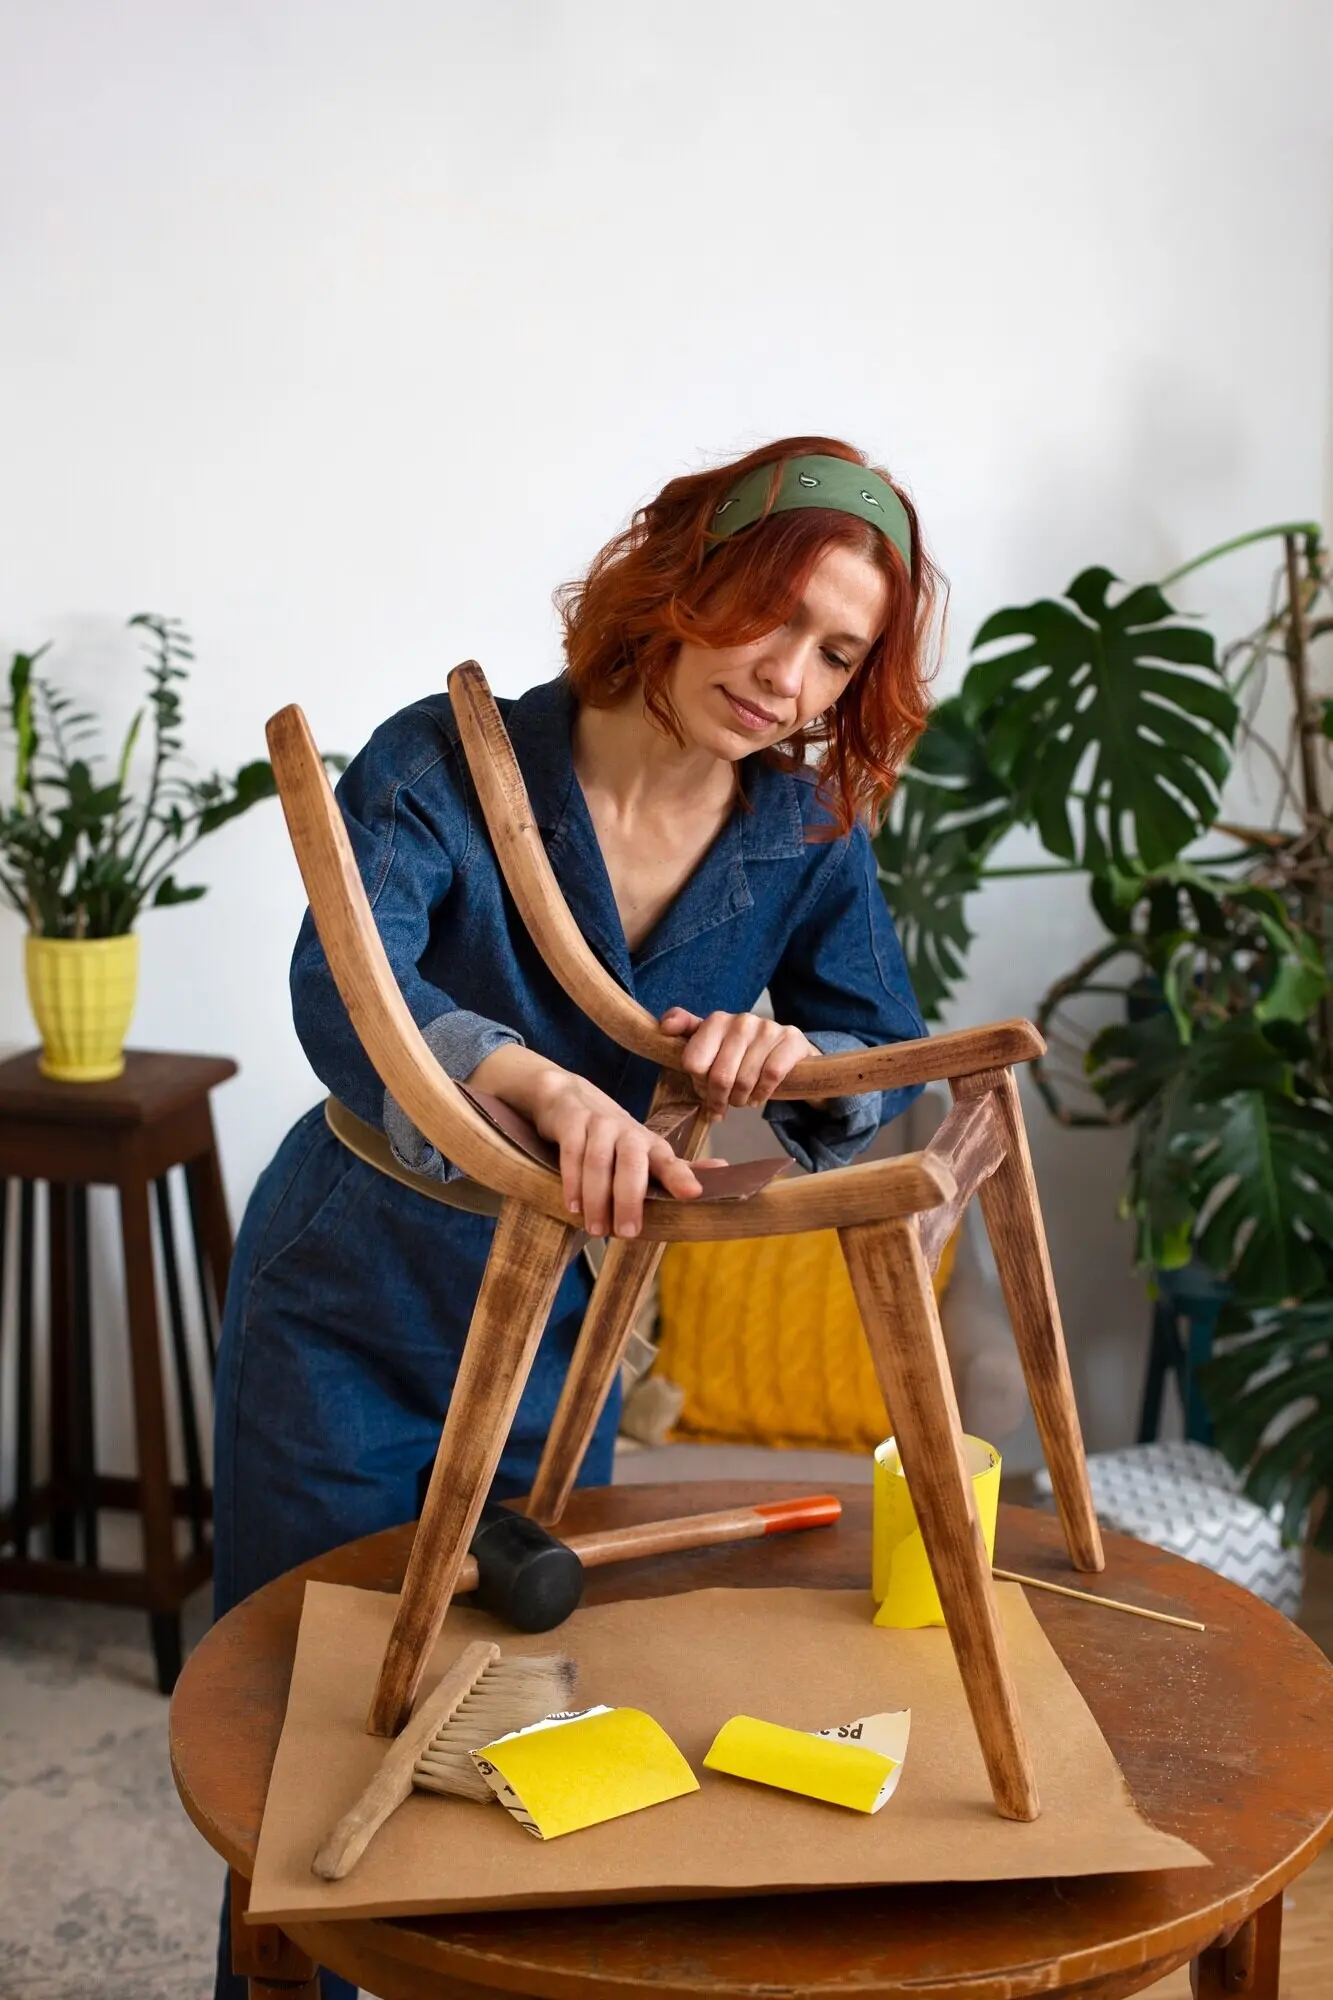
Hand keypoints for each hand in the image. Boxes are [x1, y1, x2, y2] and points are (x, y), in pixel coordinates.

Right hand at [527, 1066, 721, 1239]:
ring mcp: (599, 1125)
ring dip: (598, 1197)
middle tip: (627, 1233)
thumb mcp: (644, 1151)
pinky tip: (573, 1206)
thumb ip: (676, 1168)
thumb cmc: (612, 1135)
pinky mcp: (572, 1122)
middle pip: (633, 1164)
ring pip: (599, 1162)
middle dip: (630, 1199)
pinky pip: (573, 1153)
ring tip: (597, 1228)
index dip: (681, 1177)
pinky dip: (572, 1181)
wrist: (567, 1097)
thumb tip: (723, 1169)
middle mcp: (627, 1132)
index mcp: (650, 1145)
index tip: (693, 1194)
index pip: (669, 1161)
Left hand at [659, 1007, 820, 1117]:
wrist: (788, 1051)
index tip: (705, 1089)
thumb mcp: (712, 1042)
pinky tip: (759, 1097)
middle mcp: (741, 1020)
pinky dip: (763, 1094)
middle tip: (724, 1105)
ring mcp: (767, 1028)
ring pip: (744, 1080)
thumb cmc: (742, 1052)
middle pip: (719, 1077)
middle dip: (719, 1098)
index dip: (699, 1084)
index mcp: (716, 1020)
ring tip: (742, 1100)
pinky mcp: (791, 1039)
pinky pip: (770, 1076)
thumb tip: (665, 1026)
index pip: (694, 1063)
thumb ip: (686, 1031)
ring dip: (741, 1099)